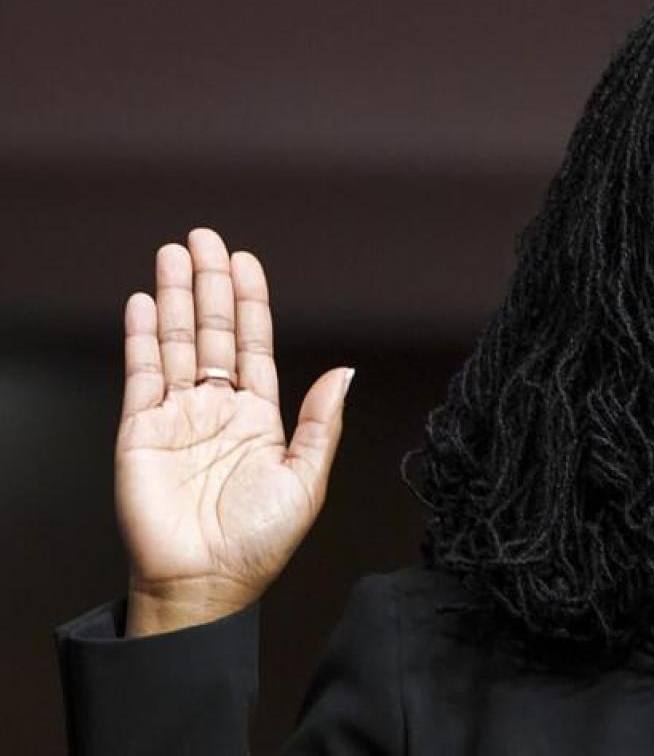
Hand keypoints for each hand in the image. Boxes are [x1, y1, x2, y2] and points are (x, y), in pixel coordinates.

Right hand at [115, 227, 353, 636]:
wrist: (205, 583)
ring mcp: (177, 416)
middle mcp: (218, 408)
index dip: (251, 302)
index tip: (245, 261)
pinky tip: (143, 302)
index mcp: (259, 417)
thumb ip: (322, 422)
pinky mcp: (140, 431)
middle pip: (214, 332)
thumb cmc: (259, 541)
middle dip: (211, 284)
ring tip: (174, 253)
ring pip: (178, 343)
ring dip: (175, 297)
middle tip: (205, 237)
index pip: (254, 345)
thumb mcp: (306, 479)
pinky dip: (142, 336)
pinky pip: (142, 373)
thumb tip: (345, 370)